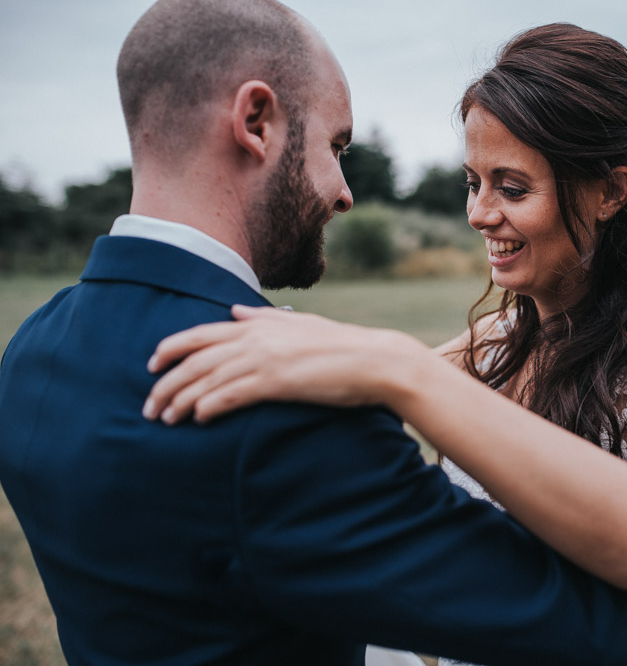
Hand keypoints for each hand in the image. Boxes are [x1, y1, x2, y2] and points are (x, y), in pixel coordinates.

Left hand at [143, 305, 423, 423]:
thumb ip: (263, 317)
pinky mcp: (276, 381)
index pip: (201, 333)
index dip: (171, 349)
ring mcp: (265, 358)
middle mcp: (255, 337)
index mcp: (259, 323)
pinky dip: (209, 407)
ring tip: (165, 419)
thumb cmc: (342, 347)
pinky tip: (198, 419)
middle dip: (166, 383)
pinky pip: (231, 394)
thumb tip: (235, 309)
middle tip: (148, 406)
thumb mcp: (300, 324)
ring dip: (181, 401)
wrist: (374, 360)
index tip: (151, 366)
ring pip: (207, 379)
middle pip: (195, 359)